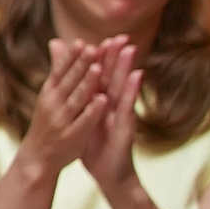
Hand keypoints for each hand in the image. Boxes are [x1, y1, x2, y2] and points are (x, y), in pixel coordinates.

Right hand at [18, 39, 105, 185]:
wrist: (37, 157)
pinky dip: (92, 110)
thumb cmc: (47, 122)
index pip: (59, 70)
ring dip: (86, 83)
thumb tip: (57, 41)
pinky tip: (102, 100)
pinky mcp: (71, 136)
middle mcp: (52, 104)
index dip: (70, 57)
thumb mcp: (49, 93)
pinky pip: (83, 121)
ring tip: (98, 68)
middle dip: (80, 65)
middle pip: (68, 81)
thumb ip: (58, 69)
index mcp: (48, 92)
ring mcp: (61, 120)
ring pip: (76, 99)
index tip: (81, 42)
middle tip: (92, 48)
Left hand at [85, 38, 144, 201]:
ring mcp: (121, 115)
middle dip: (116, 57)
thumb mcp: (84, 121)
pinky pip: (127, 107)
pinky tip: (136, 77)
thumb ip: (80, 102)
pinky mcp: (126, 127)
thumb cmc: (97, 146)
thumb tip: (73, 89)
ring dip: (127, 68)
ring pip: (123, 88)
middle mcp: (113, 106)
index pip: (101, 78)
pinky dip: (130, 92)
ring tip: (130, 48)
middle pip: (114, 78)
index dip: (100, 60)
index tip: (98, 38)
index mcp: (101, 103)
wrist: (109, 173)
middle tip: (120, 35)